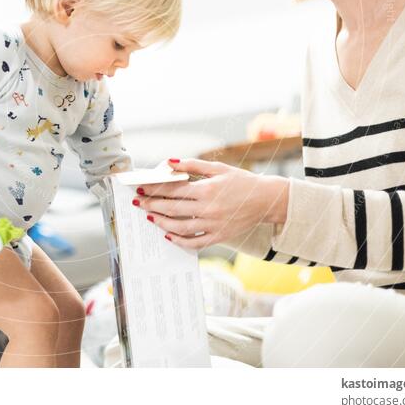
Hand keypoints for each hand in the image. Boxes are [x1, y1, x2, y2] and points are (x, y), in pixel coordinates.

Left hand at [133, 158, 288, 248]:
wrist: (266, 200)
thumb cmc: (241, 181)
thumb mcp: (218, 168)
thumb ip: (192, 164)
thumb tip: (169, 162)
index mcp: (207, 189)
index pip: (173, 189)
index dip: (154, 188)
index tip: (141, 188)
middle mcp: (209, 208)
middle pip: (172, 208)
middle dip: (152, 204)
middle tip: (139, 203)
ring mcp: (213, 225)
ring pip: (180, 227)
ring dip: (162, 222)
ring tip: (150, 216)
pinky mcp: (219, 237)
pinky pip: (194, 242)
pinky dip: (180, 241)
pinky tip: (169, 234)